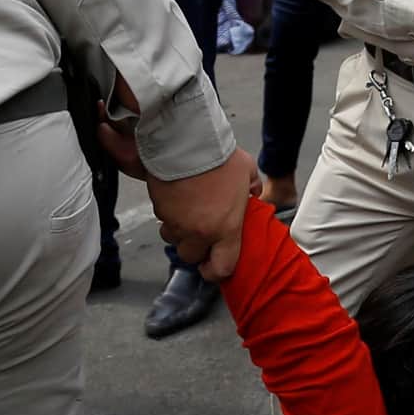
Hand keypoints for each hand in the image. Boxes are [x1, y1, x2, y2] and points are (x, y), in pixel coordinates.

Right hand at [146, 150, 260, 280]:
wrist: (186, 142)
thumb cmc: (218, 157)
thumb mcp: (247, 171)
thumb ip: (252, 187)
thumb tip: (254, 193)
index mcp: (226, 228)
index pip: (221, 267)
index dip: (216, 272)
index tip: (213, 267)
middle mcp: (199, 232)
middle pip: (190, 257)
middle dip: (194, 249)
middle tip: (200, 234)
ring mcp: (176, 222)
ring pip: (173, 239)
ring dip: (179, 232)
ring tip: (187, 213)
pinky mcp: (159, 210)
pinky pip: (163, 220)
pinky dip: (168, 214)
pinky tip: (177, 198)